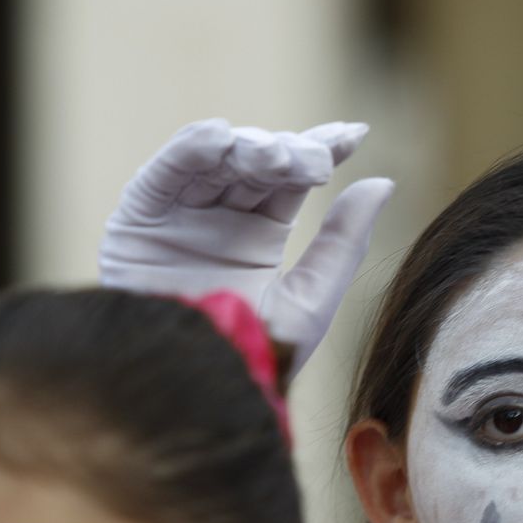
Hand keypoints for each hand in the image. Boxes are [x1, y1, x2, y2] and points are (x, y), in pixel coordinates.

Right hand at [100, 118, 393, 379]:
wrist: (196, 389)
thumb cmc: (255, 355)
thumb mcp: (311, 299)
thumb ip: (344, 242)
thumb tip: (384, 181)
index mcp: (259, 235)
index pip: (292, 178)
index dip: (321, 149)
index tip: (355, 134)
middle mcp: (219, 218)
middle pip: (257, 163)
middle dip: (288, 153)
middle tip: (313, 161)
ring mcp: (180, 215)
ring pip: (216, 161)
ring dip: (248, 147)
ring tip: (277, 155)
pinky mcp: (139, 218)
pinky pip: (165, 173)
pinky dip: (190, 149)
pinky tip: (219, 138)